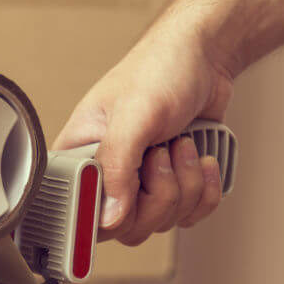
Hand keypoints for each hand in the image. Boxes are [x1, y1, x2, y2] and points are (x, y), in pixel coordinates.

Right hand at [52, 22, 235, 244]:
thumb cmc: (160, 69)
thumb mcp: (133, 115)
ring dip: (186, 185)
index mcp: (78, 156)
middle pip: (126, 227)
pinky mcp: (172, 187)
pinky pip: (188, 217)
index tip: (133, 189)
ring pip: (160, 222)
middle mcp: (105, 176)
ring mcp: (140, 185)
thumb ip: (116, 166)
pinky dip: (205, 191)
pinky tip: (202, 158)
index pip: (79, 212)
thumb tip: (109, 217)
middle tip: (161, 153)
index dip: (108, 211)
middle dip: (159, 193)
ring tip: (182, 144)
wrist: (206, 56)